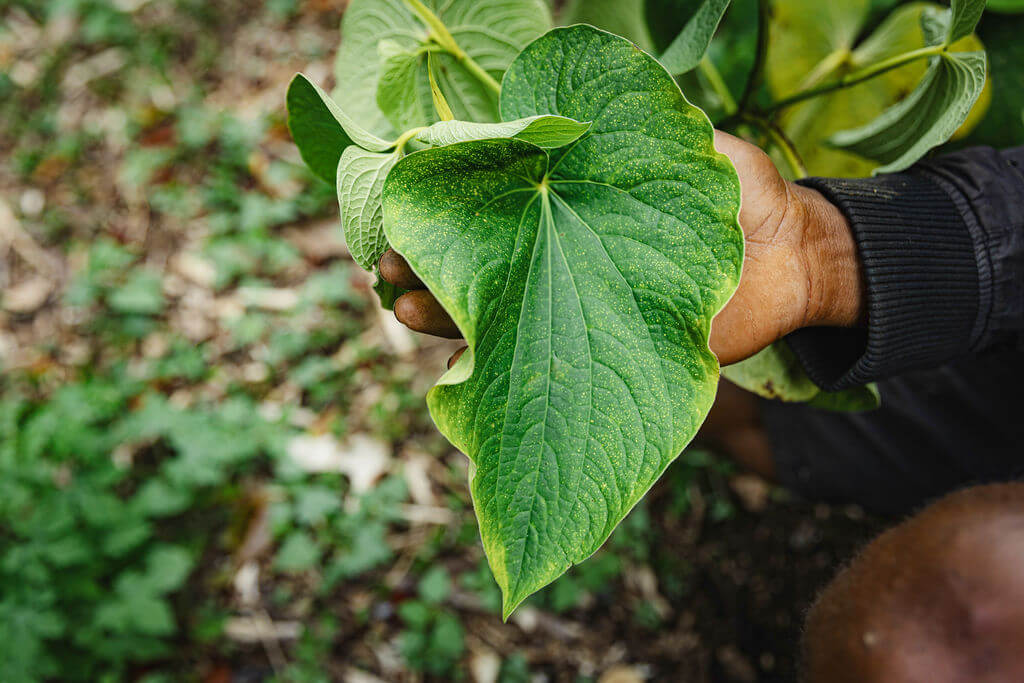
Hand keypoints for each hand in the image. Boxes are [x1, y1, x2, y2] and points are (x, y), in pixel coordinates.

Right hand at [379, 131, 864, 366]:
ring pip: (494, 313)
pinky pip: (542, 359)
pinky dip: (497, 359)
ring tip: (402, 301)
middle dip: (425, 262)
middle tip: (386, 259)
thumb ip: (614, 133)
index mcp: (565, 209)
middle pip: (475, 263)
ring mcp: (576, 307)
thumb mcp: (673, 143)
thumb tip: (544, 117)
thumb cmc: (731, 188)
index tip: (405, 196)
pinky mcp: (603, 349)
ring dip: (443, 309)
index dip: (441, 204)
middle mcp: (559, 258)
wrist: (791, 249)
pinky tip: (462, 355)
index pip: (485, 205)